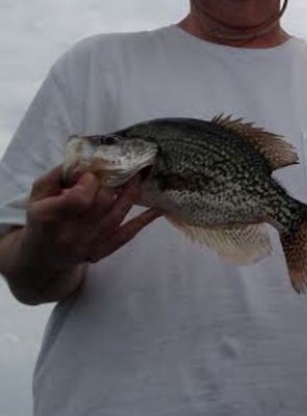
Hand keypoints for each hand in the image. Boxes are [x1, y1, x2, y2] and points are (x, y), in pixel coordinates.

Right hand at [21, 166, 160, 268]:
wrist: (44, 255)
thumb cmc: (42, 217)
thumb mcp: (38, 194)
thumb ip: (58, 175)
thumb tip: (85, 159)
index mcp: (48, 218)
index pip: (78, 200)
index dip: (90, 183)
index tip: (93, 174)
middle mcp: (68, 235)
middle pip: (102, 205)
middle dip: (114, 183)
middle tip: (121, 168)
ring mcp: (87, 246)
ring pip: (117, 216)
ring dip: (131, 195)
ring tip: (139, 177)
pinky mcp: (102, 252)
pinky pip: (127, 235)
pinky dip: (144, 221)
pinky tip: (158, 209)